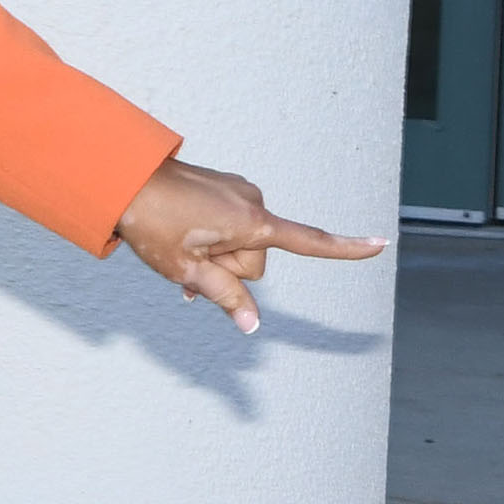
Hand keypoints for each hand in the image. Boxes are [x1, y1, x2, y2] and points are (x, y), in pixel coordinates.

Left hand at [112, 156, 384, 333]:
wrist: (122, 176)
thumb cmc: (152, 220)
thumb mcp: (186, 268)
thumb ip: (225, 297)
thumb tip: (253, 326)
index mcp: (250, 221)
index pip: (307, 241)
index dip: (345, 249)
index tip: (380, 244)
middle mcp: (253, 202)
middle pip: (256, 261)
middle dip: (227, 271)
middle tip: (187, 264)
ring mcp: (240, 193)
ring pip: (241, 246)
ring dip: (216, 257)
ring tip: (178, 251)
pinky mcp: (227, 189)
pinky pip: (231, 228)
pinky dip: (213, 242)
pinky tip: (183, 241)